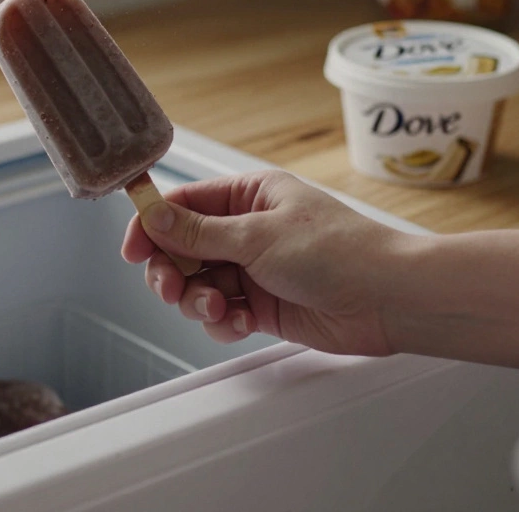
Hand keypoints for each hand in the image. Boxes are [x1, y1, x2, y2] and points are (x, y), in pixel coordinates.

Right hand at [122, 170, 405, 354]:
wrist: (386, 299)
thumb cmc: (337, 252)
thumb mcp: (257, 236)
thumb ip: (198, 232)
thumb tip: (153, 214)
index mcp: (248, 196)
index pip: (182, 204)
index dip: (151, 225)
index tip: (131, 250)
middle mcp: (248, 230)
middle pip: (182, 250)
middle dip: (172, 273)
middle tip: (173, 290)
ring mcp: (254, 268)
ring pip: (199, 286)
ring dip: (199, 302)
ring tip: (218, 309)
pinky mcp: (264, 305)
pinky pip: (223, 314)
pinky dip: (225, 322)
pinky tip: (243, 323)